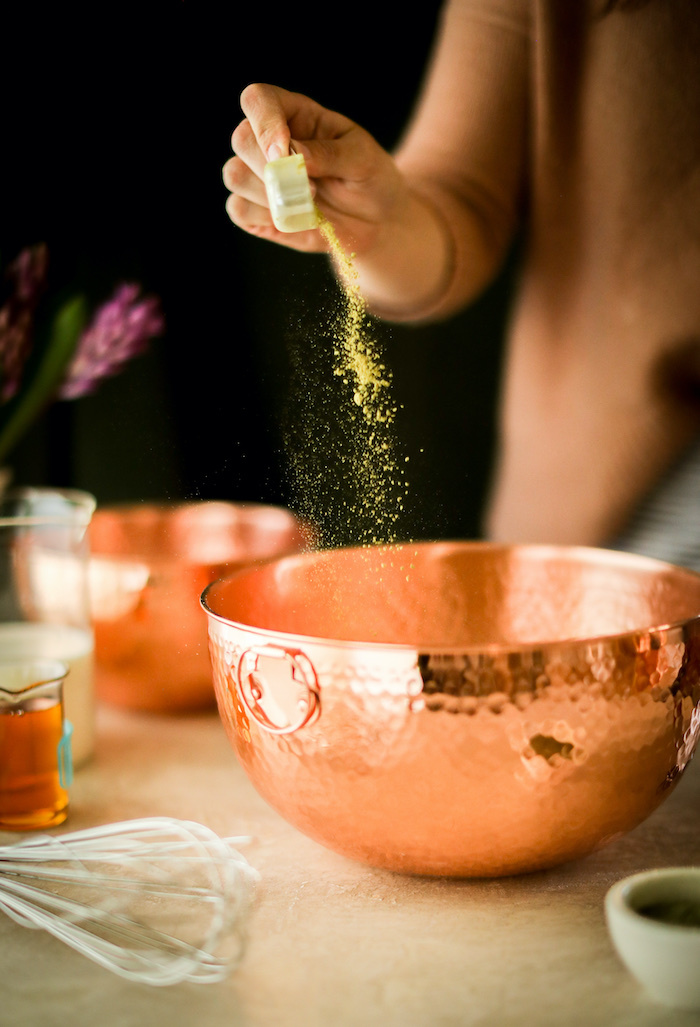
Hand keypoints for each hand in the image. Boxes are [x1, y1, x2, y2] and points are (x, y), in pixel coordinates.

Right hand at [222, 83, 407, 258]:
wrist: (375, 222)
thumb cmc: (370, 180)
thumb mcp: (362, 160)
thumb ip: (329, 153)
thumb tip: (292, 152)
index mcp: (295, 115)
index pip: (259, 100)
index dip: (264, 123)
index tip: (284, 153)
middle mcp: (270, 141)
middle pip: (241, 139)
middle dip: (272, 169)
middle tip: (312, 190)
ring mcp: (259, 175)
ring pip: (235, 175)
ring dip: (270, 196)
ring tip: (308, 206)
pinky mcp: (256, 209)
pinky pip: (238, 209)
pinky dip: (264, 218)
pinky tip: (293, 219)